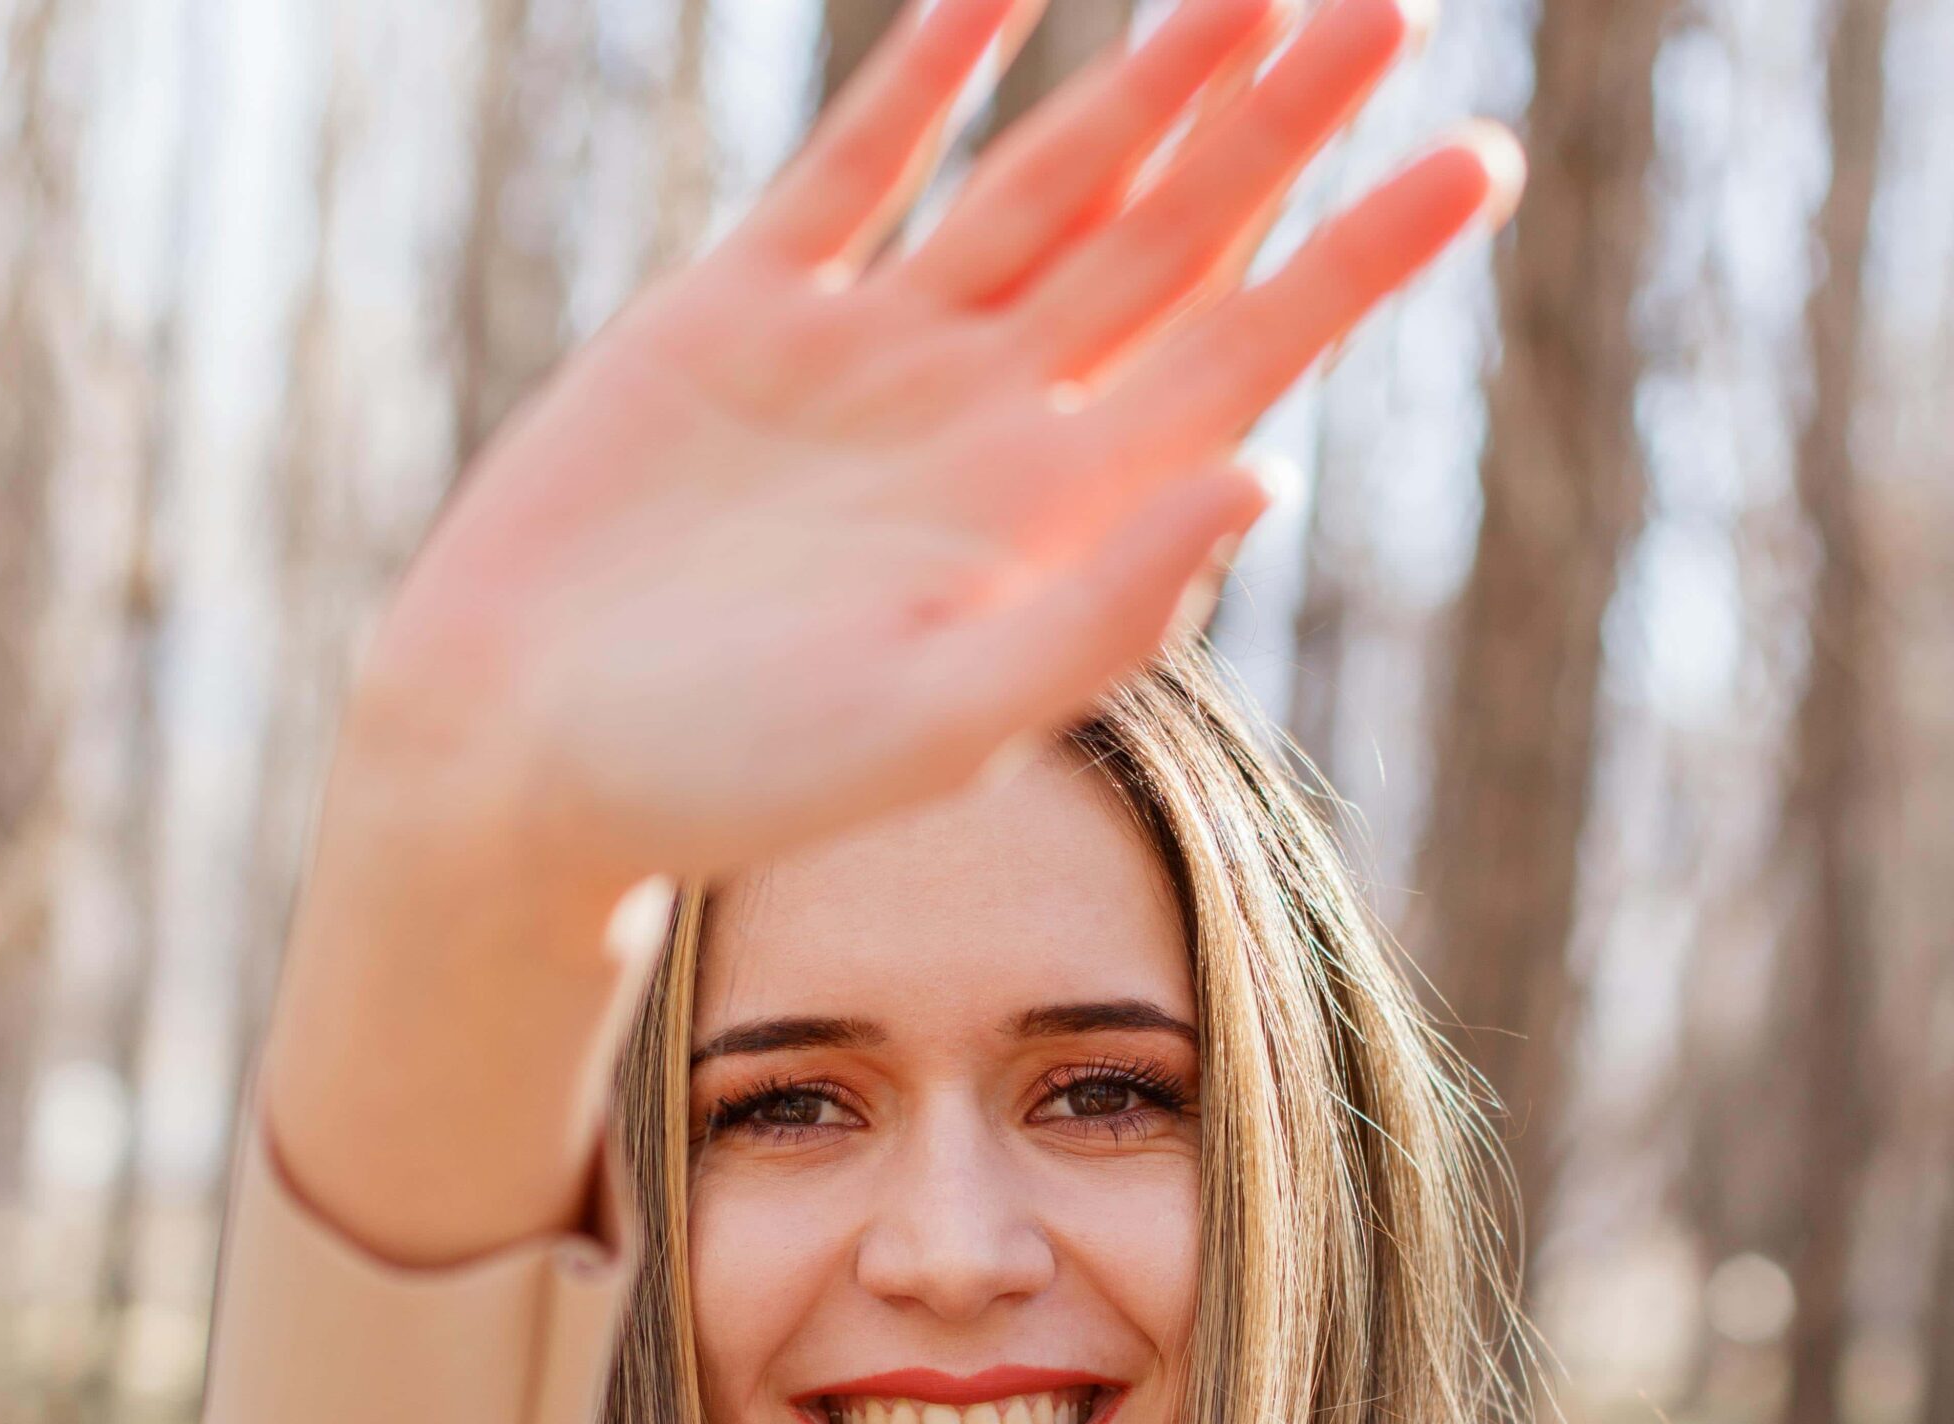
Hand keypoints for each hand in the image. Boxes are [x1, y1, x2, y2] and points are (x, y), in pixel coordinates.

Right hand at [339, 0, 1515, 899]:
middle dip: (1278, 130)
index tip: (1474, 165)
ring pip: (1038, 183)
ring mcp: (866, 360)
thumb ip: (1097, 615)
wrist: (512, 757)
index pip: (1236, 363)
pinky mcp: (738, 314)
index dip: (1353, 265)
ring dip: (1144, 78)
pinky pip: (856, 162)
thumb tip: (1265, 474)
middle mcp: (980, 428)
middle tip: (1396, 6)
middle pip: (1164, 245)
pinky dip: (927, 71)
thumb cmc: (719, 783)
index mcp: (1045, 526)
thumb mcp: (926, 724)